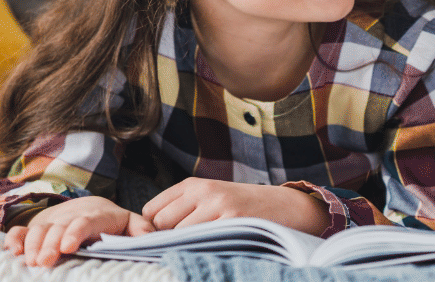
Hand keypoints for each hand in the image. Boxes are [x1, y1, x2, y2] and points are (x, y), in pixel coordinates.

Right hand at [4, 195, 153, 267]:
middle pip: (59, 227)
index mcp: (96, 216)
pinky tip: (12, 251)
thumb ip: (140, 228)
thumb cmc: (110, 221)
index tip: (69, 247)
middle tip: (45, 262)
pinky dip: (15, 239)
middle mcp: (71, 217)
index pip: (86, 221)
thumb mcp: (128, 222)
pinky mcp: (36, 228)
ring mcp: (52, 222)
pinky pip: (21, 231)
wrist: (89, 207)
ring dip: (33, 245)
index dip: (77, 232)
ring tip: (32, 262)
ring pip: (39, 230)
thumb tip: (152, 235)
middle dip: (51, 244)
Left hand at [142, 178, 329, 234]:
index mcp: (194, 184)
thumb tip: (149, 235)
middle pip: (160, 224)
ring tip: (200, 247)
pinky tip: (212, 248)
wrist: (286, 207)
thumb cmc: (243, 207)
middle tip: (185, 245)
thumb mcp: (211, 198)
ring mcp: (218, 205)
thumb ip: (182, 210)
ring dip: (183, 246)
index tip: (167, 237)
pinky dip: (200, 249)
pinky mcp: (232, 220)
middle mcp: (204, 191)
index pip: (151, 210)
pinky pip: (200, 241)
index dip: (154, 228)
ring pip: (178, 235)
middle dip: (167, 238)